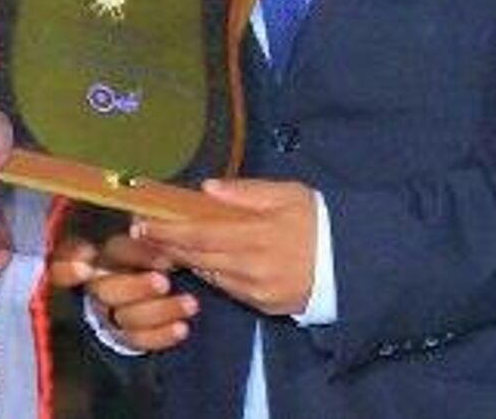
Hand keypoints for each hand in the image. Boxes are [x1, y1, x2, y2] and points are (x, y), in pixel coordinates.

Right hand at [51, 231, 194, 351]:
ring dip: (159, 310)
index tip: (88, 258)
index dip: (70, 261)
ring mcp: (109, 312)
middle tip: (164, 281)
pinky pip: (138, 340)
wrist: (169, 279)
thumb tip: (145, 214)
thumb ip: (145, 221)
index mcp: (95, 251)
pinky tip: (182, 328)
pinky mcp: (125, 336)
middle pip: (103, 290)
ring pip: (124, 316)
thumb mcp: (149, 226)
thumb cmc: (155, 243)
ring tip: (191, 303)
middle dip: (134, 286)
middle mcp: (96, 283)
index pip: (66, 257)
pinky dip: (161, 335)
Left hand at [132, 178, 316, 316]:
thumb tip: (207, 189)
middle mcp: (252, 267)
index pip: (200, 234)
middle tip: (142, 234)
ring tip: (164, 245)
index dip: (168, 231)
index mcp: (257, 235)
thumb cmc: (319, 220)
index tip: (142, 223)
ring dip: (185, 261)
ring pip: (210, 275)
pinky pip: (228, 288)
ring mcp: (257, 291)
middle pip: (198, 257)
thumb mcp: (288, 193)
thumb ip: (247, 192)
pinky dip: (211, 274)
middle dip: (167, 245)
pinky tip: (201, 261)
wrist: (353, 263)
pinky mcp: (264, 306)